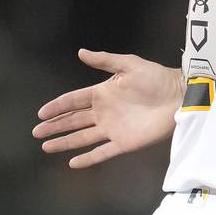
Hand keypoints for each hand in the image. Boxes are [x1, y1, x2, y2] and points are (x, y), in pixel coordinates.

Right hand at [33, 49, 183, 168]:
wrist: (179, 96)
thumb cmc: (157, 78)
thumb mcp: (129, 64)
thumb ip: (105, 60)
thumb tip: (80, 52)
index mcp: (103, 93)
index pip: (73, 101)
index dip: (57, 107)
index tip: (41, 113)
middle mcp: (104, 112)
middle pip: (73, 121)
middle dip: (54, 126)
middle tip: (36, 132)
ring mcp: (113, 129)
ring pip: (82, 138)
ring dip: (64, 142)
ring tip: (45, 146)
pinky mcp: (124, 143)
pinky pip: (102, 152)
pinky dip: (88, 158)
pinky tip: (72, 163)